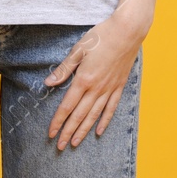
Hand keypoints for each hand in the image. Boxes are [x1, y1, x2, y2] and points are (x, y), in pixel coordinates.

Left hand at [43, 17, 142, 149]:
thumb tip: (48, 83)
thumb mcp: (78, 49)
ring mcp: (109, 88)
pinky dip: (104, 121)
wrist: (127, 31)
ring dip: (83, 131)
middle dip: (68, 132)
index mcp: (84, 79)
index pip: (67, 106)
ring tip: (75, 143)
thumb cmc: (101, 36)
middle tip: (60, 147)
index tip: (51, 133)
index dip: (58, 121)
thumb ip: (64, 69)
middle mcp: (96, 88)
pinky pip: (111, 108)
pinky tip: (98, 131)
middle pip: (79, 115)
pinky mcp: (119, 86)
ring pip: (94, 115)